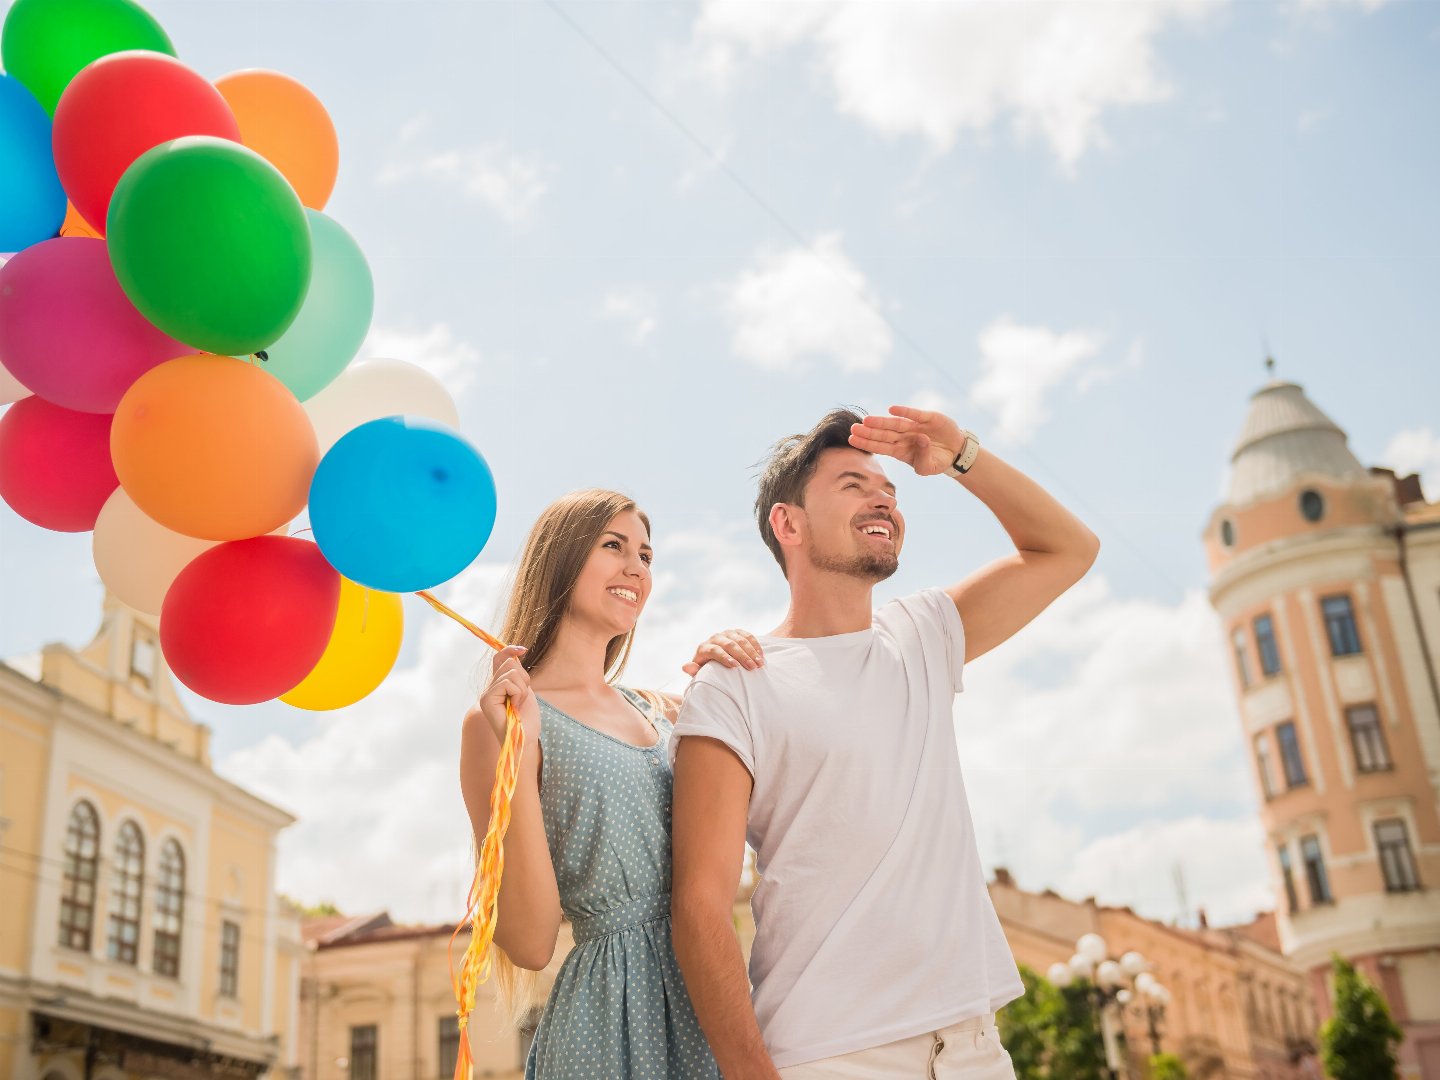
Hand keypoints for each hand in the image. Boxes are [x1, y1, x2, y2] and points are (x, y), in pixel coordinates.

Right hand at [473, 645, 540, 744]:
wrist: (526, 738)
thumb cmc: (527, 719)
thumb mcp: (524, 689)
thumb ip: (517, 673)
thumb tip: (515, 651)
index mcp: (497, 685)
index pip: (499, 658)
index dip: (510, 650)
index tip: (524, 649)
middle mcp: (489, 688)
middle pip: (508, 662)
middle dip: (524, 679)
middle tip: (522, 698)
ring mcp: (486, 694)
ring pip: (510, 672)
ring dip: (522, 688)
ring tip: (518, 704)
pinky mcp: (486, 700)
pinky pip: (507, 682)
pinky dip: (518, 694)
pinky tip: (515, 708)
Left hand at [682, 629, 763, 675]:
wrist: (716, 660)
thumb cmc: (707, 670)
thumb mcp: (700, 673)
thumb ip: (694, 670)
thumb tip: (685, 666)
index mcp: (704, 648)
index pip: (714, 650)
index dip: (725, 658)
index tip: (735, 667)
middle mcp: (715, 638)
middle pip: (730, 644)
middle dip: (742, 656)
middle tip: (752, 667)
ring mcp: (727, 634)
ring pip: (740, 639)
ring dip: (751, 651)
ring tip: (759, 664)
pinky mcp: (737, 632)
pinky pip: (748, 635)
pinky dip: (755, 645)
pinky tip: (761, 656)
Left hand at [848, 405, 965, 476]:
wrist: (954, 451)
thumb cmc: (937, 460)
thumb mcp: (929, 467)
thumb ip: (923, 459)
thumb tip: (921, 439)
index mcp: (900, 450)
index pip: (880, 446)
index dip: (866, 443)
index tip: (852, 439)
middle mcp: (903, 437)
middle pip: (883, 434)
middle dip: (868, 432)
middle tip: (853, 428)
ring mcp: (914, 426)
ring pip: (895, 424)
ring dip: (881, 422)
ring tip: (867, 420)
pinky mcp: (927, 418)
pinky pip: (914, 414)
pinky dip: (904, 411)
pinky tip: (892, 409)